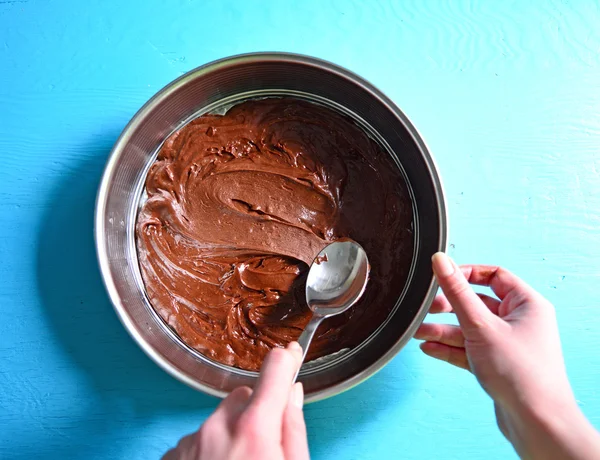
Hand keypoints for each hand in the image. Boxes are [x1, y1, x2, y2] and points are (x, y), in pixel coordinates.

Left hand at [163, 342, 308, 459]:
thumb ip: (294, 430)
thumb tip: (292, 395)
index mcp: (253, 429)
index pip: (274, 369)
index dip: (287, 361)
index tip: (291, 353)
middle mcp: (217, 428)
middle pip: (243, 398)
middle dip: (255, 414)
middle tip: (263, 448)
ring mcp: (191, 442)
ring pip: (219, 420)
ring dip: (231, 436)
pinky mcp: (173, 455)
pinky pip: (197, 439)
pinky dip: (208, 452)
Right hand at [415, 253, 599, 459]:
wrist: (536, 422)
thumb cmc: (521, 373)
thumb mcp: (480, 325)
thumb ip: (457, 292)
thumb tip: (441, 262)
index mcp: (526, 304)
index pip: (494, 276)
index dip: (466, 273)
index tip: (442, 276)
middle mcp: (519, 322)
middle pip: (477, 303)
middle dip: (449, 306)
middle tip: (427, 307)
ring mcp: (507, 344)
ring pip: (470, 329)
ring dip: (443, 330)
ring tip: (418, 330)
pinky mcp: (497, 364)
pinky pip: (469, 349)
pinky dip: (450, 348)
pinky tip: (429, 348)